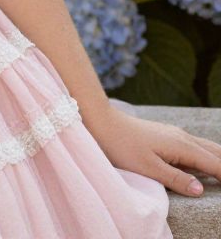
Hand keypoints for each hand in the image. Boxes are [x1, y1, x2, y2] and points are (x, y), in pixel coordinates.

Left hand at [87, 105, 220, 196]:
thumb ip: (176, 179)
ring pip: (205, 147)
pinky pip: (194, 145)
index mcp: (182, 146)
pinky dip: (205, 155)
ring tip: (220, 174)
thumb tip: (200, 189)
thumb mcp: (148, 168)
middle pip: (215, 152)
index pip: (215, 164)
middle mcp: (182, 137)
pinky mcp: (166, 135)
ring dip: (217, 159)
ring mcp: (174, 134)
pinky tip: (203, 163)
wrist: (101, 122)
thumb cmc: (121, 146)